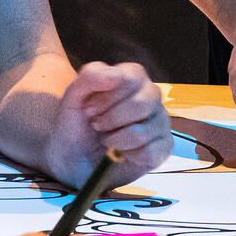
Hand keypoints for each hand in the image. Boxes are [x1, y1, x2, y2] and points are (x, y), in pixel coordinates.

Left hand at [47, 61, 171, 180]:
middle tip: (97, 126)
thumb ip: (91, 77)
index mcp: (133, 79)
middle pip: (142, 103)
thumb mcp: (73, 97)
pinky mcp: (164, 148)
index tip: (89, 110)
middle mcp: (151, 97)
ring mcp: (160, 122)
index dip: (108, 97)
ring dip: (116, 140)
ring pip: (143, 131)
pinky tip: (121, 154)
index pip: (132, 77)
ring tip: (107, 140)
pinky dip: (127, 156)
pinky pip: (150, 153)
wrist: (71, 160)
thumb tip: (117, 75)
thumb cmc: (75, 125)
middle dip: (111, 119)